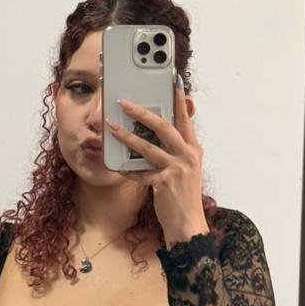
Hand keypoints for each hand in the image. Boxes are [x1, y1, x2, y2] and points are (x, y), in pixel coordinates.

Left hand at [105, 80, 206, 242]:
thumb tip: (153, 133)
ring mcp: (177, 169)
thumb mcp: (184, 169)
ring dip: (126, 136)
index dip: (179, 99)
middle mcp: (188, 156)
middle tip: (125, 103)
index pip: (184, 118)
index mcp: (193, 149)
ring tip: (111, 127)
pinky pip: (140, 172)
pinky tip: (115, 163)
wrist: (188, 224)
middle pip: (164, 127)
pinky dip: (126, 168)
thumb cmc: (182, 196)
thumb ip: (174, 150)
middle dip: (142, 113)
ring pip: (148, 147)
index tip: (173, 80)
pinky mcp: (165, 183)